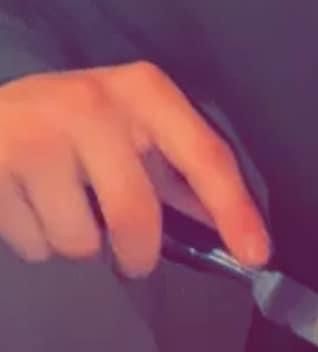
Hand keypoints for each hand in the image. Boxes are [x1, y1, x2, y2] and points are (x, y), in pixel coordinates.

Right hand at [0, 63, 269, 277]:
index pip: (204, 155)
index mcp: (142, 91)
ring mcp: (39, 134)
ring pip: (80, 241)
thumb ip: (177, 174)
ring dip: (76, 245)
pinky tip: (25, 204)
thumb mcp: (127, 130)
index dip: (234, 210)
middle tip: (133, 260)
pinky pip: (35, 246)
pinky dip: (35, 243)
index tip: (257, 255)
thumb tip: (229, 224)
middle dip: (138, 254)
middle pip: (135, 214)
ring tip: (59, 207)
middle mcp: (94, 104)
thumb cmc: (65, 123)